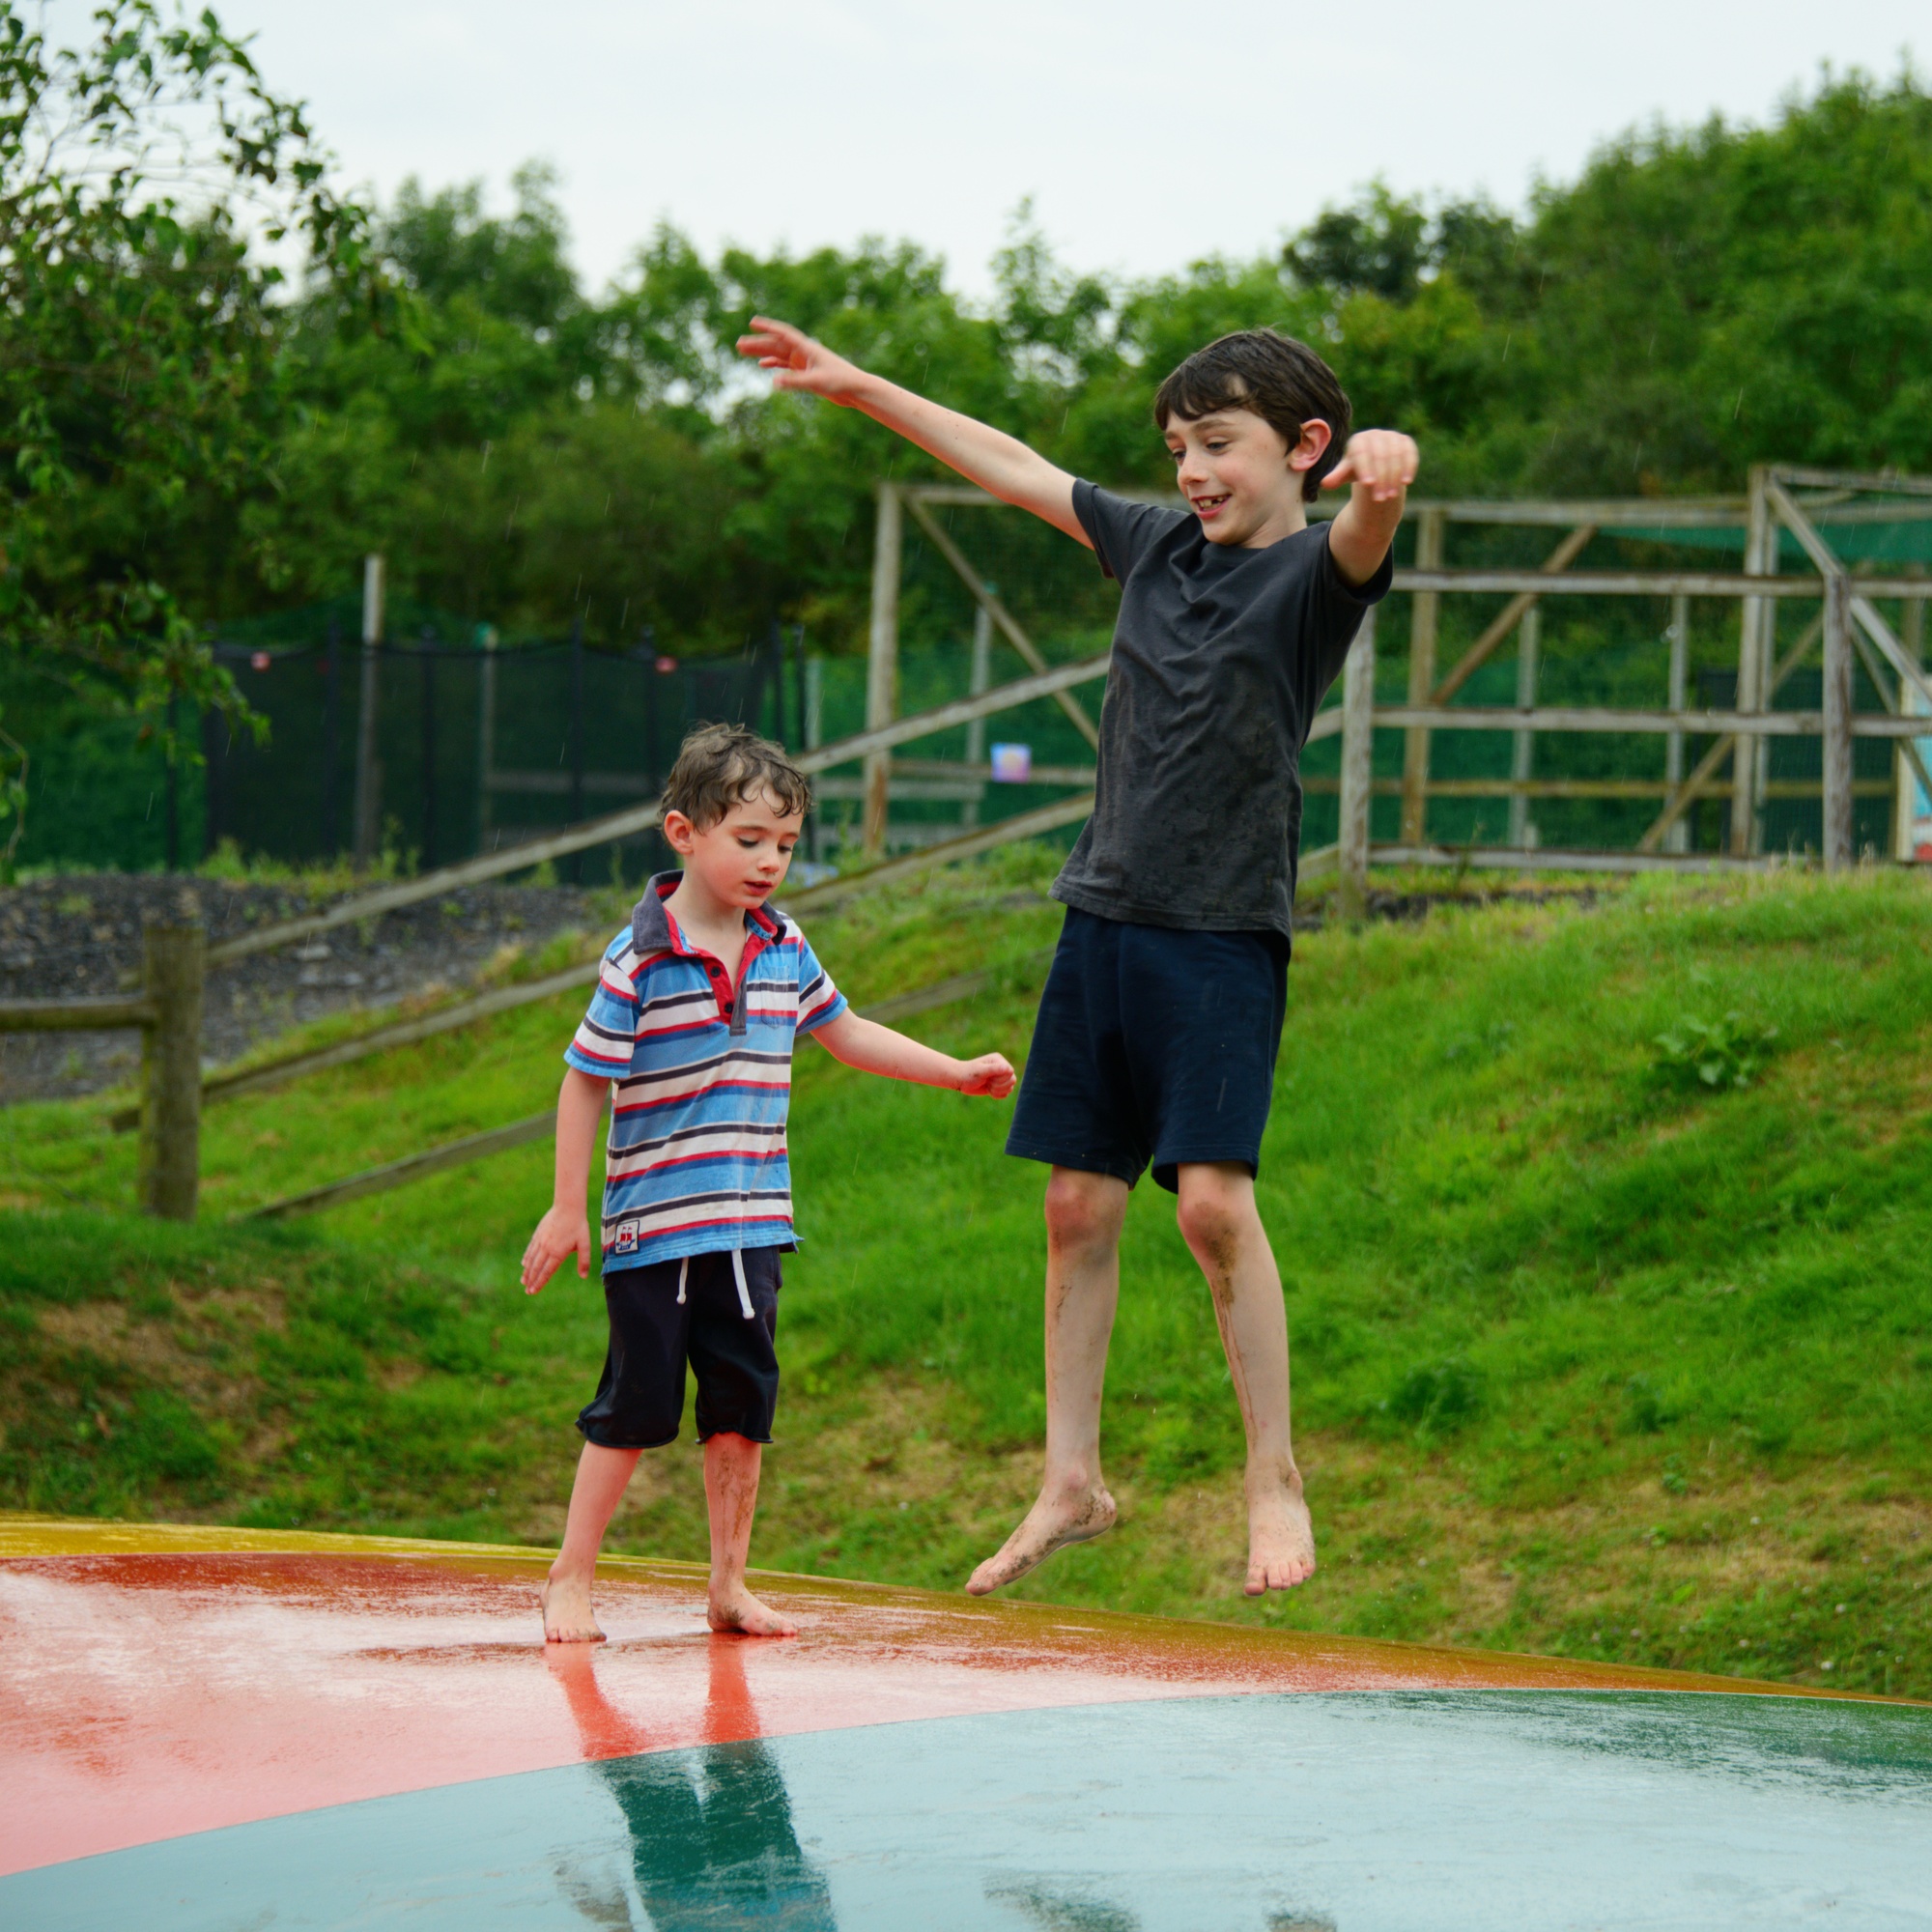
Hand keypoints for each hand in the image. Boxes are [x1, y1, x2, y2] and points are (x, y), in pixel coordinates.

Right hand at [522, 1206, 592, 1294]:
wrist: (568, 1207)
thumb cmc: (578, 1226)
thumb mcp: (585, 1244)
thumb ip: (584, 1260)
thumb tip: (584, 1276)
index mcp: (558, 1253)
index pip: (546, 1272)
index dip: (539, 1283)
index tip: (533, 1291)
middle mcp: (546, 1249)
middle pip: (536, 1268)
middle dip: (531, 1280)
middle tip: (527, 1291)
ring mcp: (540, 1241)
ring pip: (531, 1259)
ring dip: (527, 1271)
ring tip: (523, 1281)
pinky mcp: (538, 1234)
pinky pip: (530, 1249)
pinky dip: (526, 1257)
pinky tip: (524, 1264)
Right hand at [735, 315, 865, 406]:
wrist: (856, 389)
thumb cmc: (840, 382)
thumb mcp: (816, 382)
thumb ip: (794, 382)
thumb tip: (774, 382)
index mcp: (807, 348)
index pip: (783, 334)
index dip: (768, 328)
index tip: (752, 322)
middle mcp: (804, 352)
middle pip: (776, 344)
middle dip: (758, 343)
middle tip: (739, 344)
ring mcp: (805, 361)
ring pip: (779, 354)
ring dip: (762, 352)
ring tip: (744, 351)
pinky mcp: (807, 371)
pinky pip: (785, 365)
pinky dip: (774, 364)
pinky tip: (763, 365)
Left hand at [954, 1052, 1016, 1098]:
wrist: (960, 1080)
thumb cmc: (968, 1073)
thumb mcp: (980, 1071)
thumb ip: (994, 1069)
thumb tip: (1008, 1069)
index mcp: (999, 1060)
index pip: (1010, 1072)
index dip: (1001, 1079)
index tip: (989, 1078)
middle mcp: (1002, 1067)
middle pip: (1012, 1080)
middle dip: (999, 1085)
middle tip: (987, 1082)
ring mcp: (1000, 1076)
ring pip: (1010, 1087)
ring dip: (998, 1090)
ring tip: (987, 1086)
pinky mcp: (998, 1085)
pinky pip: (1006, 1093)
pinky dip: (998, 1094)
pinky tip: (989, 1091)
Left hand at [1323, 429, 1418, 503]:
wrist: (1376, 463)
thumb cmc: (1358, 469)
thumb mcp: (1346, 474)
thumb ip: (1337, 477)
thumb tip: (1325, 484)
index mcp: (1358, 440)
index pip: (1361, 452)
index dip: (1365, 467)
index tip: (1367, 484)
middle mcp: (1375, 434)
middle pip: (1379, 456)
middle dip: (1380, 479)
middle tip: (1379, 499)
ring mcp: (1391, 436)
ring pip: (1395, 455)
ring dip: (1394, 477)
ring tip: (1391, 496)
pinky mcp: (1406, 441)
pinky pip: (1410, 453)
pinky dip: (1409, 467)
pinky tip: (1406, 482)